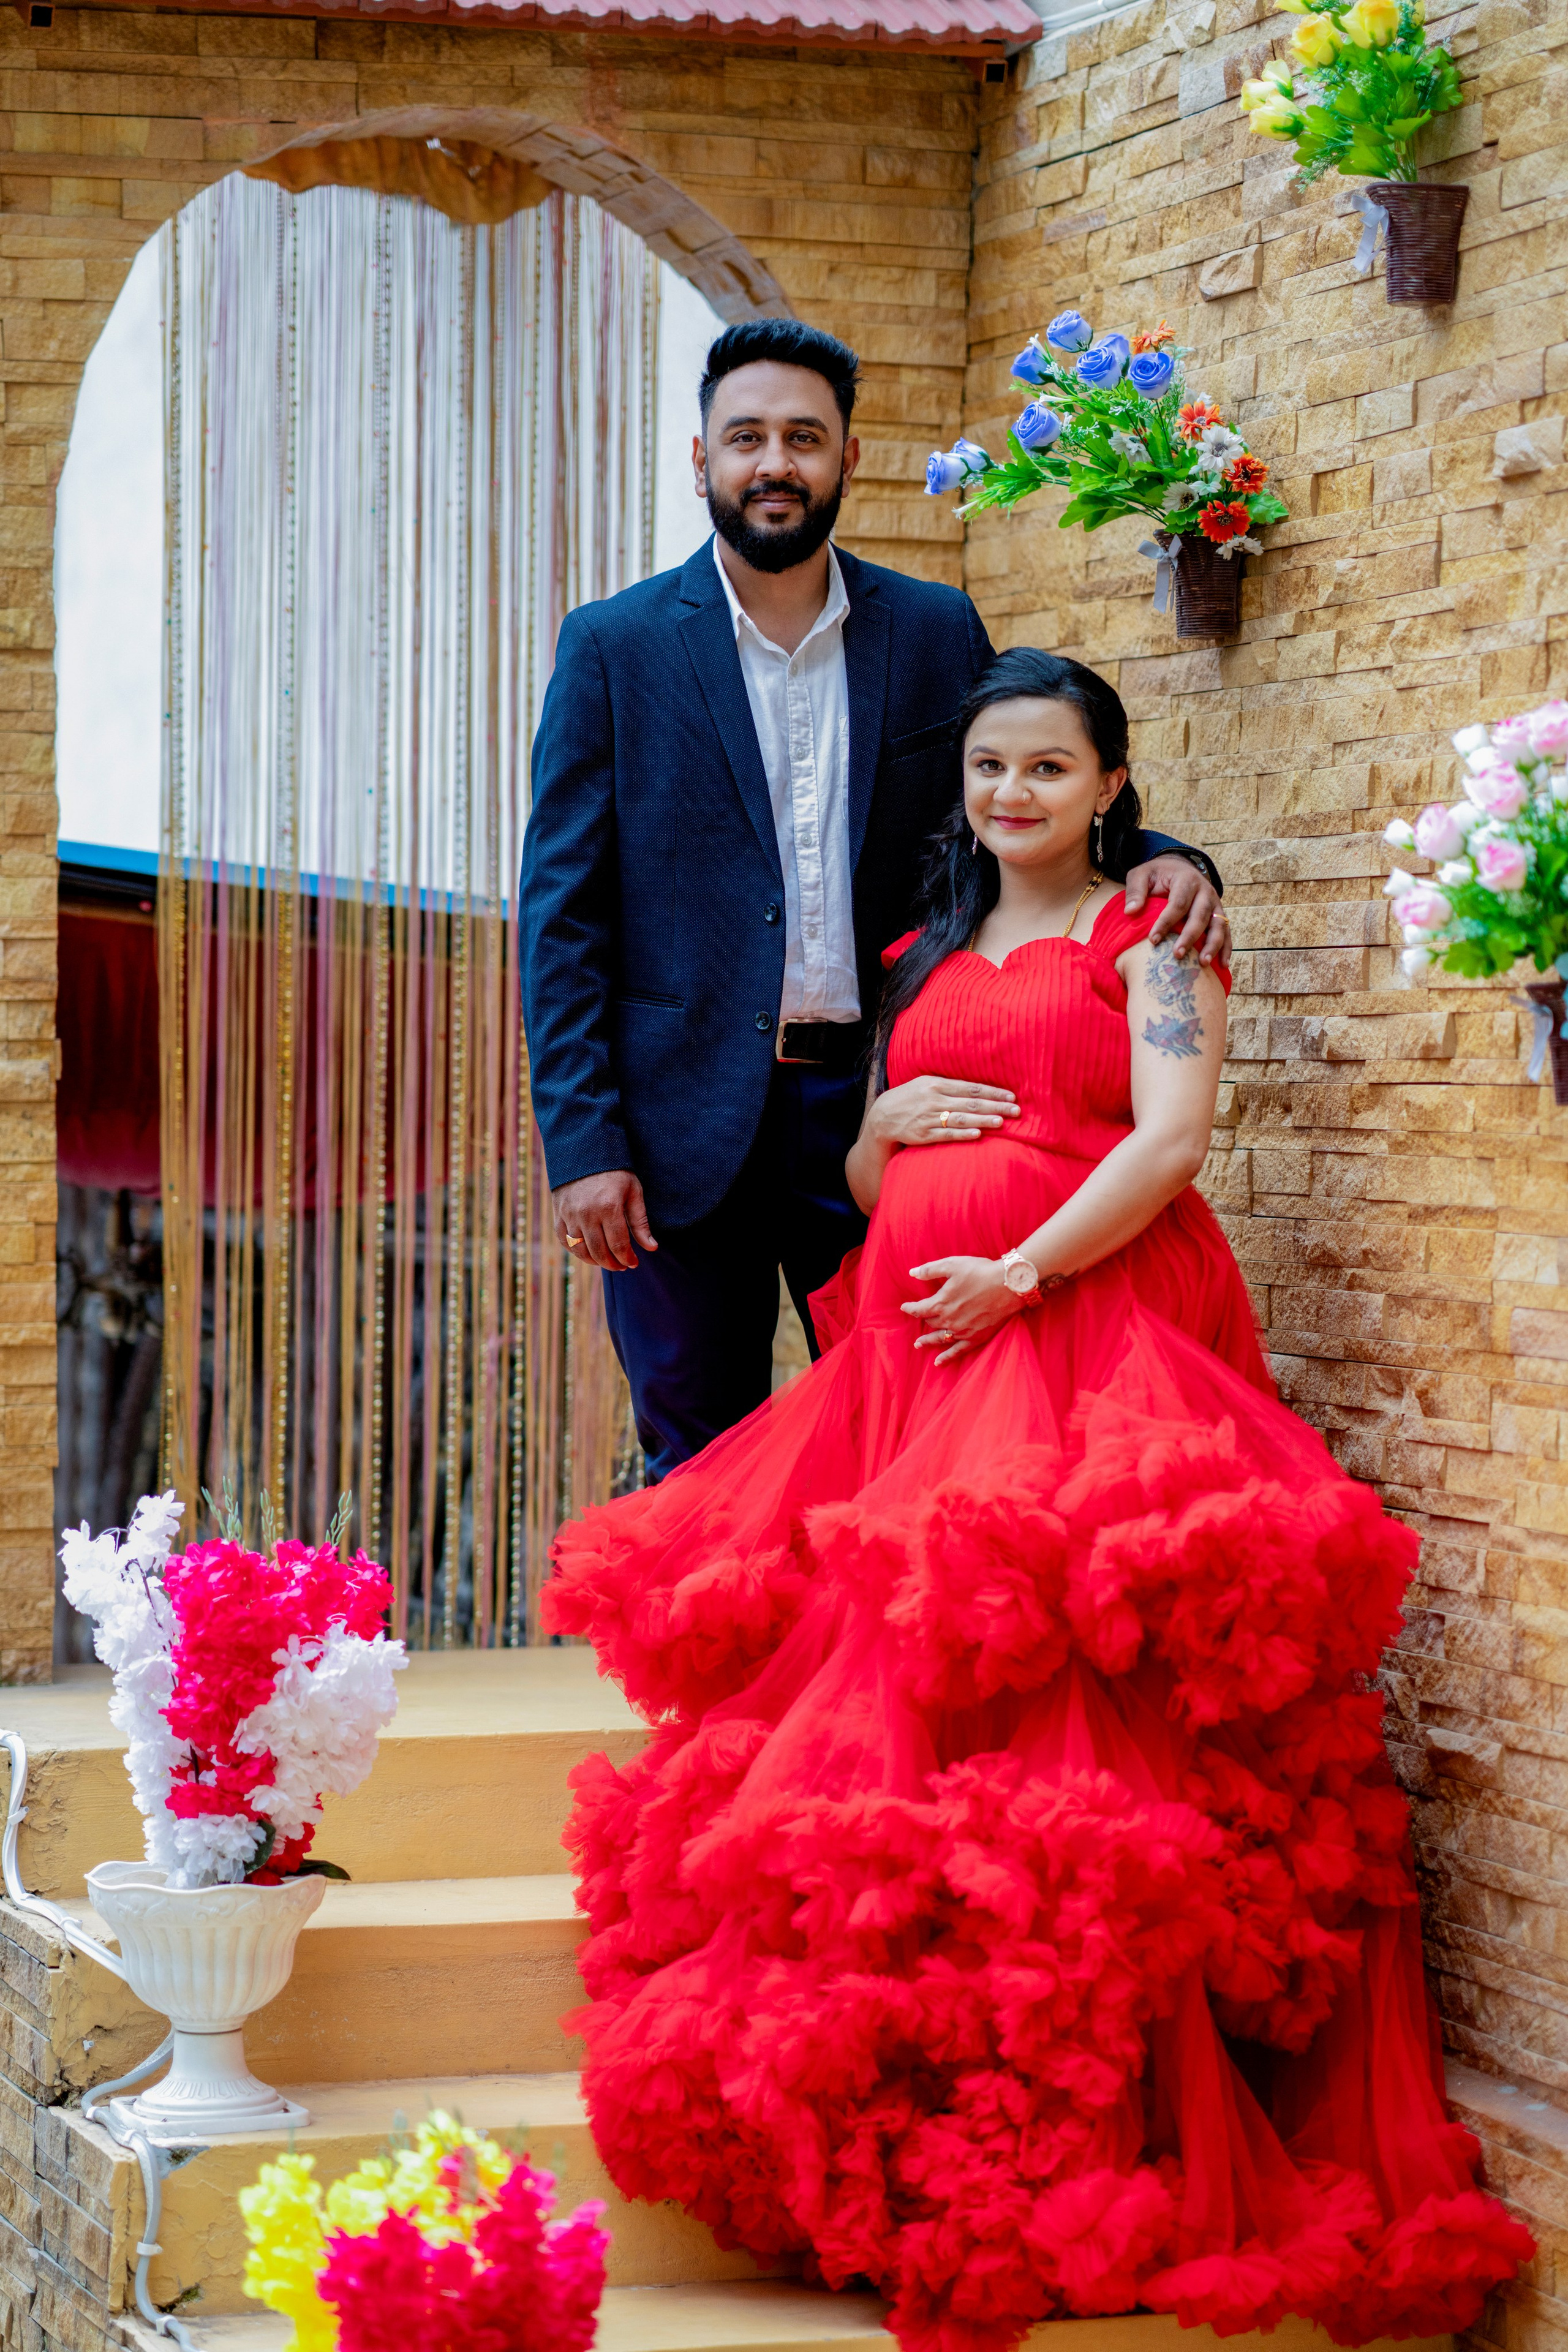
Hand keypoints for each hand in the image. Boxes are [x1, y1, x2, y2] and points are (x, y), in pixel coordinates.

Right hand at [552, 1170, 656, 1272]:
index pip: (619, 1245)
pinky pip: (565, 1241)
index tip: (633, 1263)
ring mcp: (569, 1215)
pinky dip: (576, 1251)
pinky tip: (588, 1252)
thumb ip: (640, 1222)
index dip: (627, 1258)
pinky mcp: (558, 1214)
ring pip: (580, 1250)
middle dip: (612, 1264)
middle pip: (599, 1252)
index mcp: (609, 1207)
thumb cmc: (614, 1172)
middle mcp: (586, 1213)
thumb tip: (651, 1247)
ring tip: (606, 1261)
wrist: (584, 1152)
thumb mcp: (633, 1192)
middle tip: (621, 1266)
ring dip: (594, 1261)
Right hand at [870, 1075, 1019, 1147]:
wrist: (882, 1117)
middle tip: (1016, 1110)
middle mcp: (933, 1100)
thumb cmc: (909, 1099)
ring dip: (982, 1120)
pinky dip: (962, 1134)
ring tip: (1001, 1122)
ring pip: (960, 1118)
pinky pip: (946, 1135)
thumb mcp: (925, 1084)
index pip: (970, 1087)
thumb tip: (978, 1089)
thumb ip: (949, 1086)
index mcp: (935, 1084)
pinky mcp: (922, 1135)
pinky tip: (977, 1134)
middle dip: (995, 1106)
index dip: (992, 1092)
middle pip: (970, 1103)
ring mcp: (928, 1118)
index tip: (1011, 1096)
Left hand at [902, 1255, 1018, 1366]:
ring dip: (928, 1341)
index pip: (919, 1309)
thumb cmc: (980, 1272)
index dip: (910, 1308)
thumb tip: (912, 1273)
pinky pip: (958, 1351)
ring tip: (918, 1345)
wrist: (1008, 1285)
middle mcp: (949, 1320)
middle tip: (919, 1319)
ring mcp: (962, 1331)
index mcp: (941, 1303)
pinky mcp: (976, 1337)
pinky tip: (938, 1362)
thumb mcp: (952, 1265)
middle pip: (930, 1322)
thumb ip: (930, 1270)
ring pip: (939, 1338)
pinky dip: (947, 1357)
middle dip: (923, 1320)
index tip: (905, 1307)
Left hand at [1124, 855, 1230, 969]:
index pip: (1178, 903)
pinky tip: (1222, 965)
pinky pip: (1226, 932)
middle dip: (1189, 937)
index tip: (1153, 940)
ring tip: (1203, 963)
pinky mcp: (1219, 914)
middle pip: (1200, 916)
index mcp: (1186, 880)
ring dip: (1212, 945)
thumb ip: (1135, 890)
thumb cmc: (1158, 875)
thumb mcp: (1141, 875)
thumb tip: (1130, 911)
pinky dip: (1225, 948)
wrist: (1178, 868)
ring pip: (1218, 925)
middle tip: (1177, 955)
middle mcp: (1205, 891)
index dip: (1166, 922)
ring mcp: (1215, 903)